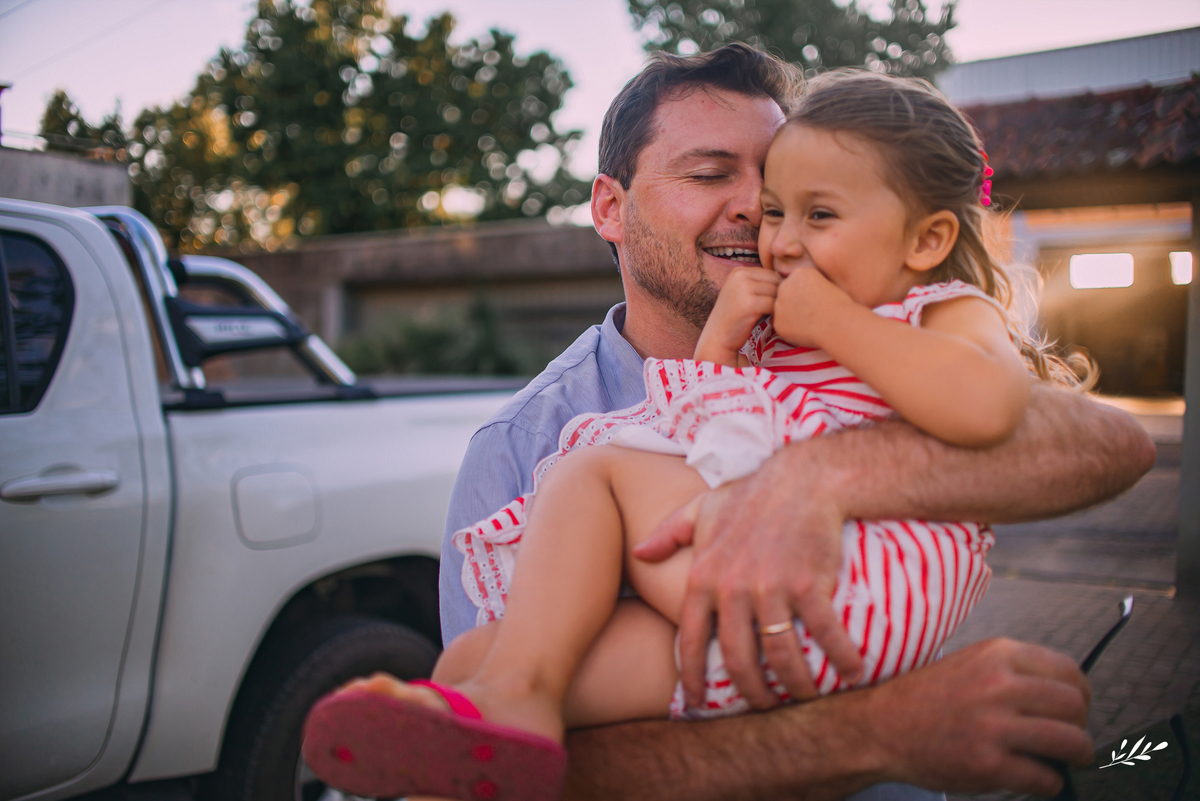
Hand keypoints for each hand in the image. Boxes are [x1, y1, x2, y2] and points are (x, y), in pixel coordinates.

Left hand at [633, 443, 863, 708]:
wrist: (802, 479)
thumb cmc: (750, 496)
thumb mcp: (701, 509)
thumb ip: (669, 533)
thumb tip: (639, 553)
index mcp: (703, 577)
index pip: (690, 640)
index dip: (691, 678)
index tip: (697, 703)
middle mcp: (732, 588)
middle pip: (738, 659)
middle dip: (752, 693)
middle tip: (764, 706)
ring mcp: (771, 588)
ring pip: (781, 656)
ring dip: (797, 685)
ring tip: (806, 695)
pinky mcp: (809, 584)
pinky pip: (825, 635)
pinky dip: (841, 659)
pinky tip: (852, 673)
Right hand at [694, 266, 779, 364]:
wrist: (718, 338)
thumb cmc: (734, 317)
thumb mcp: (741, 293)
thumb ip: (759, 283)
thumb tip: (789, 277)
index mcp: (738, 271)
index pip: (770, 273)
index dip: (775, 288)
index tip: (770, 303)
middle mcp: (740, 276)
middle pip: (775, 280)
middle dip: (778, 295)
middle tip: (773, 311)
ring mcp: (744, 289)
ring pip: (777, 292)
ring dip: (778, 305)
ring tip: (771, 315)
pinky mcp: (750, 304)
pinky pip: (775, 305)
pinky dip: (776, 315)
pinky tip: (770, 321)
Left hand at [772, 266, 853, 348]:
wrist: (839, 324)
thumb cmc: (840, 306)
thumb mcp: (828, 284)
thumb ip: (810, 285)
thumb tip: (803, 294)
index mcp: (799, 273)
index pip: (796, 283)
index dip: (806, 294)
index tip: (816, 301)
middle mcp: (785, 286)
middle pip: (785, 294)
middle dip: (795, 303)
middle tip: (812, 313)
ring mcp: (779, 304)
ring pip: (782, 310)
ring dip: (791, 316)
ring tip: (811, 322)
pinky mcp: (778, 322)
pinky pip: (781, 326)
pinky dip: (790, 330)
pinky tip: (806, 331)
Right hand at [867, 638, 1092, 796]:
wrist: (881, 727)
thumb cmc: (924, 698)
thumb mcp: (970, 663)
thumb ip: (1013, 672)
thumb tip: (1065, 694)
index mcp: (997, 655)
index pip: (1069, 671)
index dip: (1081, 694)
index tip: (1078, 707)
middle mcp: (999, 685)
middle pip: (1075, 707)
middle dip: (1081, 727)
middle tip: (1074, 738)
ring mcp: (994, 726)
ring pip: (1071, 742)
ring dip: (1078, 755)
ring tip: (1069, 759)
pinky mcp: (988, 764)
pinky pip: (1045, 777)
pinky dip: (1049, 782)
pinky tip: (1037, 777)